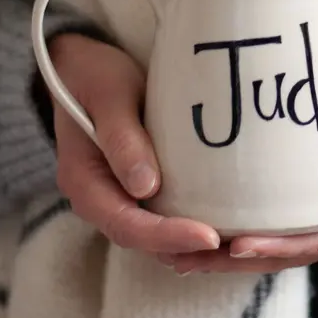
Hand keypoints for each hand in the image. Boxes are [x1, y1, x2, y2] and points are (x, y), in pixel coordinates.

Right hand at [51, 34, 219, 253]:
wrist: (79, 68)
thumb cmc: (94, 76)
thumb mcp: (109, 96)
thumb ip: (122, 139)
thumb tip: (146, 187)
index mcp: (84, 182)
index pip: (126, 225)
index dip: (167, 236)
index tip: (208, 236)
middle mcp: (99, 199)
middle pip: (143, 240)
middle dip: (188, 249)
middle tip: (236, 248)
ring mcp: (117, 195)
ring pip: (155, 236)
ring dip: (193, 245)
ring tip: (238, 244)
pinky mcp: (135, 187)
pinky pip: (162, 217)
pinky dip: (190, 224)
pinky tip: (224, 222)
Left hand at [161, 103, 317, 274]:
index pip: (317, 242)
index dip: (277, 245)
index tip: (237, 244)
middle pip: (283, 253)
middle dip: (234, 257)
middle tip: (184, 253)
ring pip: (272, 244)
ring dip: (226, 250)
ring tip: (178, 248)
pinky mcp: (315, 205)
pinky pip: (275, 223)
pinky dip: (242, 227)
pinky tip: (207, 221)